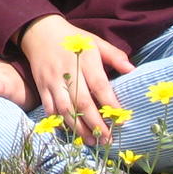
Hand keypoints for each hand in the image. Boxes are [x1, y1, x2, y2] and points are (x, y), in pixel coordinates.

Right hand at [17, 15, 133, 145]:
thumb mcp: (95, 41)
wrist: (40, 31)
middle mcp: (68, 71)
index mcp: (85, 60)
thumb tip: (133, 70)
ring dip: (78, 128)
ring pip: (65, 109)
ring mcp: (53, 80)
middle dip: (96, 124)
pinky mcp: (42, 86)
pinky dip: (59, 122)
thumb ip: (115, 56)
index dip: (111, 104)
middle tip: (107, 140)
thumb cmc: (73, 39)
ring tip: (92, 142)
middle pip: (82, 102)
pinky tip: (70, 133)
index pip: (100, 86)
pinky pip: (49, 108)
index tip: (121, 121)